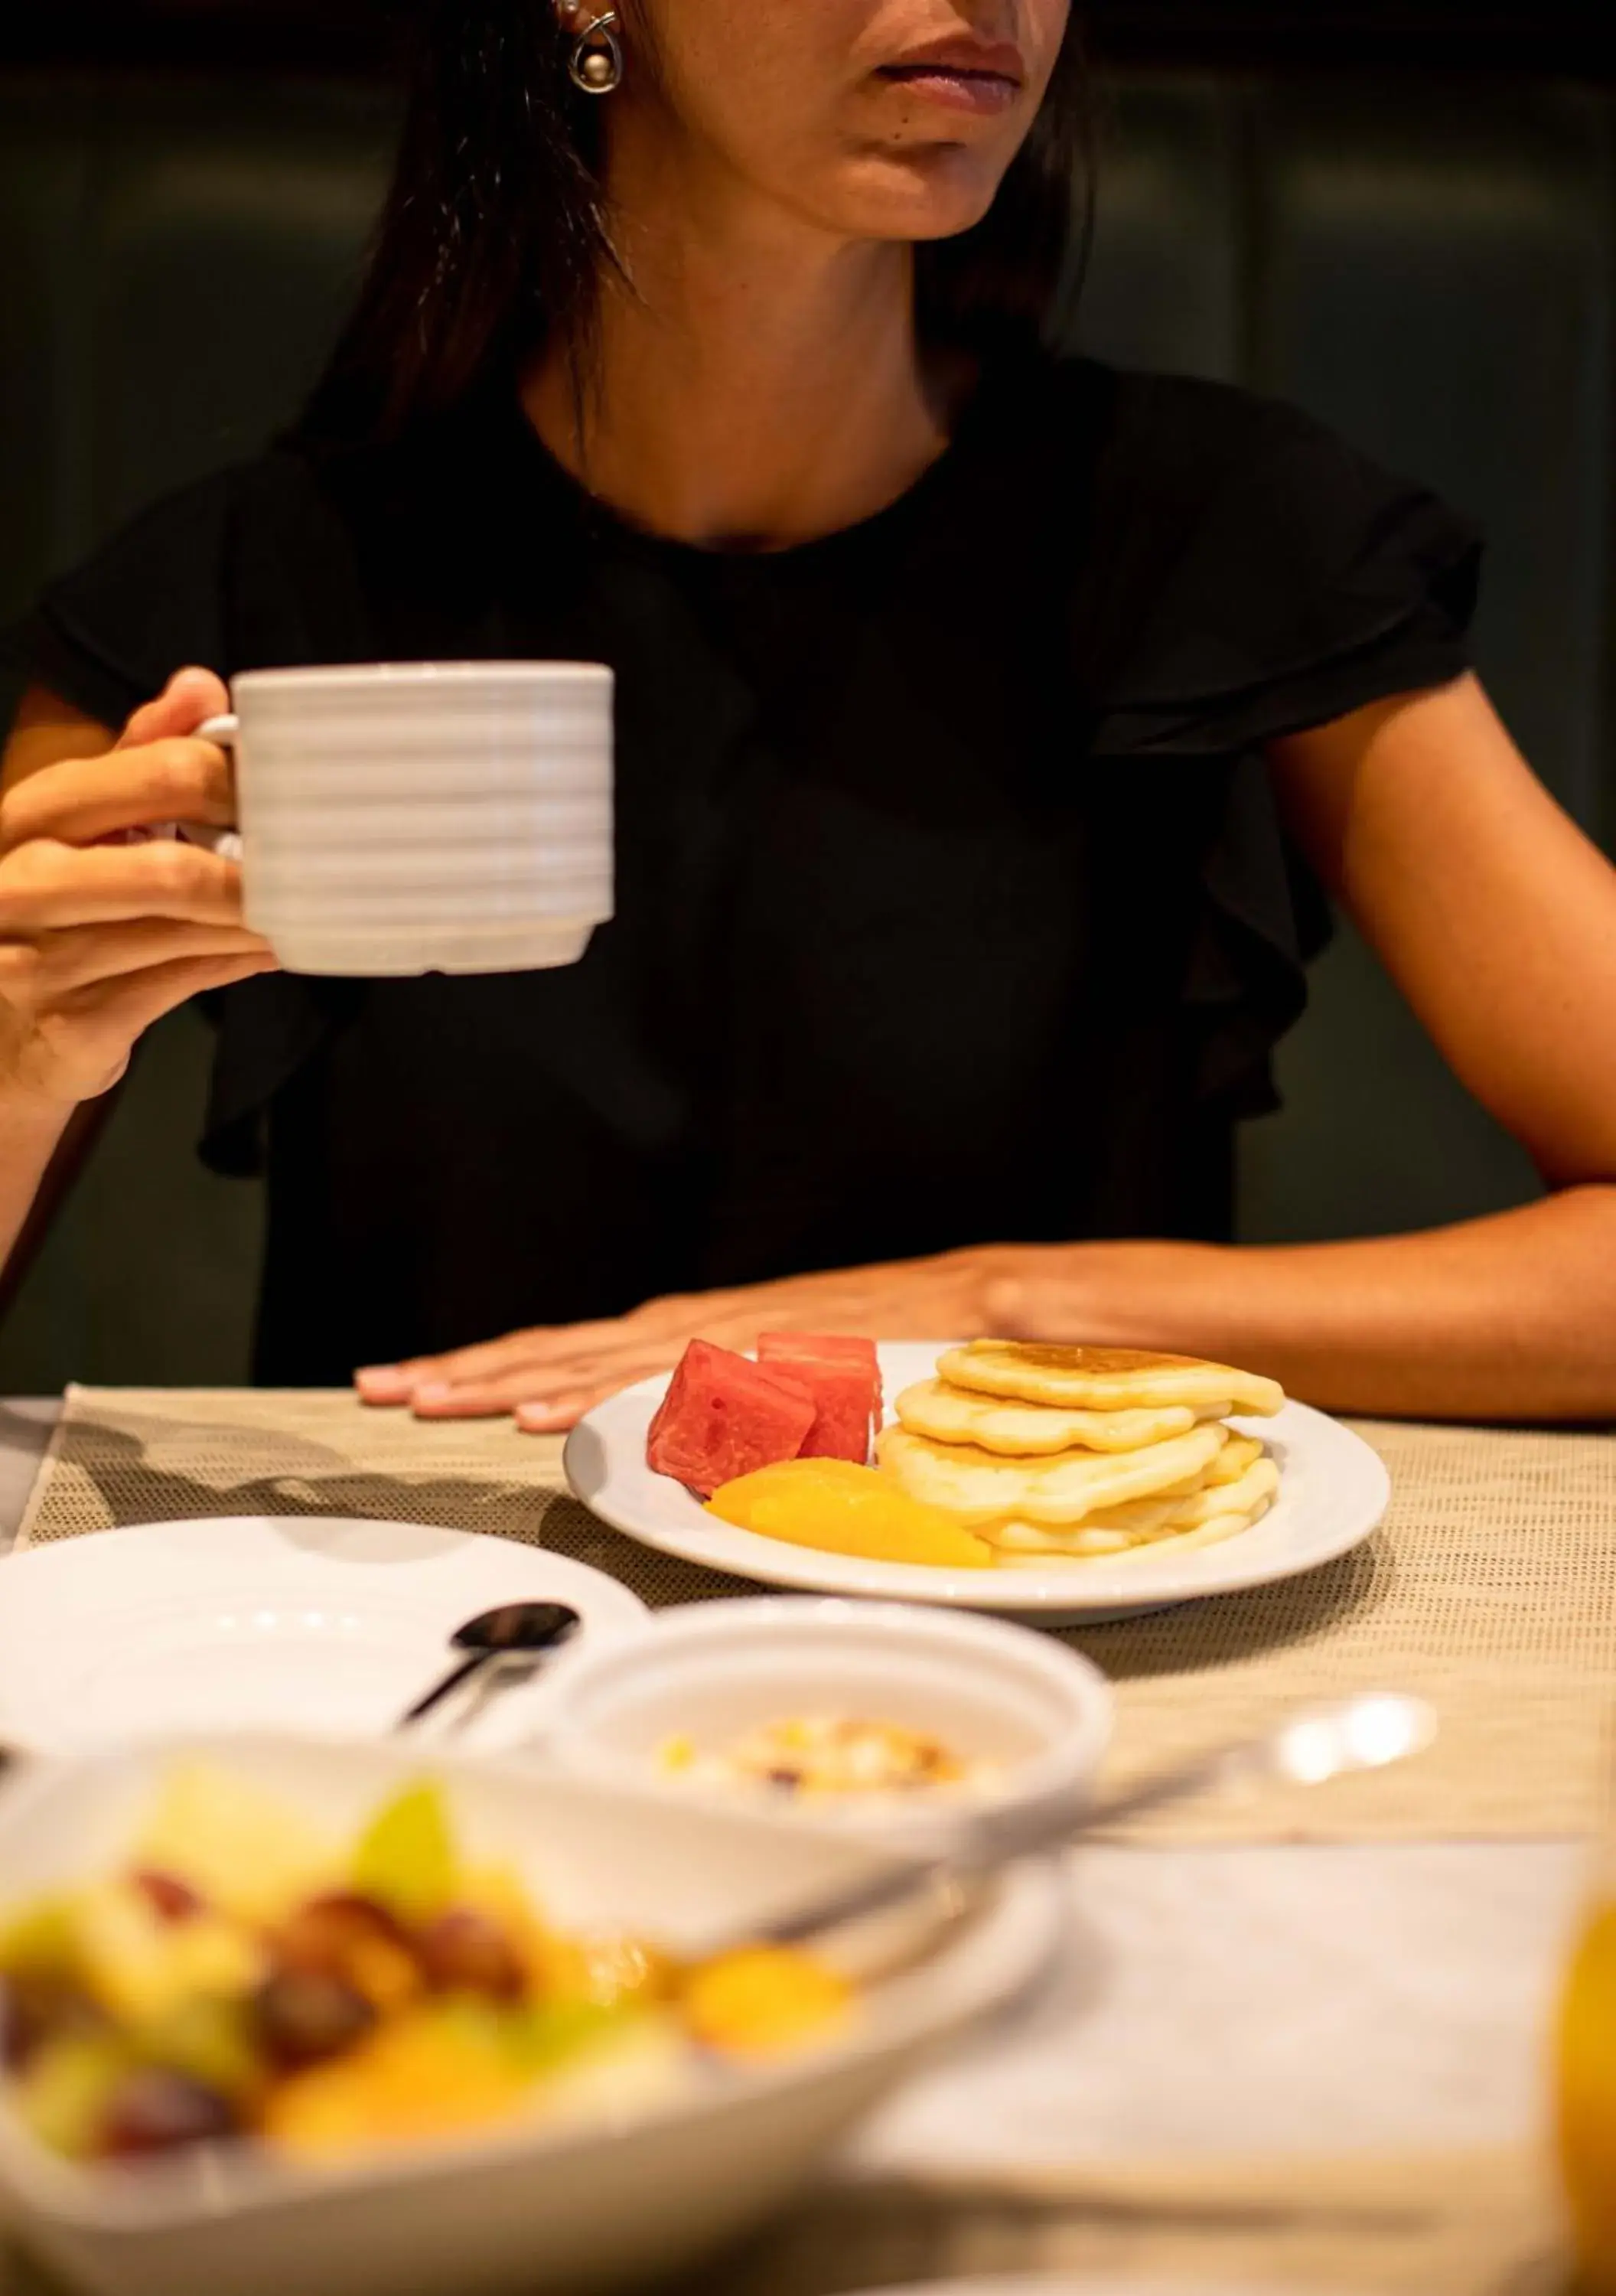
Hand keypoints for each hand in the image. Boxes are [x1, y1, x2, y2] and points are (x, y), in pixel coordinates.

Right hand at [0, 669, 277, 1107]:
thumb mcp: (86, 820)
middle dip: (255, 871)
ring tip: (306, 907)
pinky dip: (238, 962)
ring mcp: (39, 960)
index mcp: (33, 812)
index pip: (158, 772)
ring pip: (185, 933)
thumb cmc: (55, 907)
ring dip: (257, 922)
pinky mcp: (71, 1023)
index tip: (285, 792)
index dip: (237, 782)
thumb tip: (200, 687)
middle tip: (311, 867)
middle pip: (172, 871)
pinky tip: (271, 947)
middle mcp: (22, 881)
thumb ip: (141, 753)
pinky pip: (181, 984)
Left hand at [355, 1251, 1005, 1429]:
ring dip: (500, 1380)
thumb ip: (719, 1420)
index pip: (565, 1352)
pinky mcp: (749, 1356)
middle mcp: (686, 1329)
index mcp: (685, 1338)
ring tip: (425, 1398)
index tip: (414, 1383)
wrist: (970, 1305)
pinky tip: (541, 1418)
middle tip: (378, 1385)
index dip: (487, 1368)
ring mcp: (714, 1339)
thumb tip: (663, 1456)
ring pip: (586, 1359)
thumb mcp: (779, 1392)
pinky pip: (657, 1383)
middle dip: (461, 1370)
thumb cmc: (880, 1353)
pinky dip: (594, 1397)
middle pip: (553, 1349)